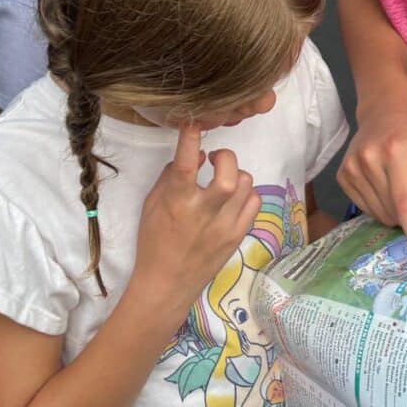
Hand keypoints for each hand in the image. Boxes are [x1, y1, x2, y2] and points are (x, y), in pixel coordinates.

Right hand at [131, 126, 259, 304]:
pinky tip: (234, 198)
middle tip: (216, 159)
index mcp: (177, 203)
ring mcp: (225, 226)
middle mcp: (203, 213)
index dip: (190, 139)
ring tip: (224, 179)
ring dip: (236, 174)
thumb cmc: (154, 242)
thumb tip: (196, 154)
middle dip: (226, 157)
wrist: (167, 285)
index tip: (193, 121)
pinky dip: (247, 194)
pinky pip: (254, 203)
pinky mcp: (238, 236)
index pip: (185, 164)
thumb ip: (171, 176)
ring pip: (246, 185)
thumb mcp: (151, 205)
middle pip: (229, 175)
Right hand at [338, 97, 406, 270]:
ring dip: (395, 211)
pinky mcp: (342, 176)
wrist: (383, 109)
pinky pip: (366, 208)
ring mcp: (351, 169)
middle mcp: (369, 161)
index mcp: (396, 153)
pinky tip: (383, 183)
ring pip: (380, 215)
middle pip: (393, 213)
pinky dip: (380, 204)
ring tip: (398, 182)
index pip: (406, 204)